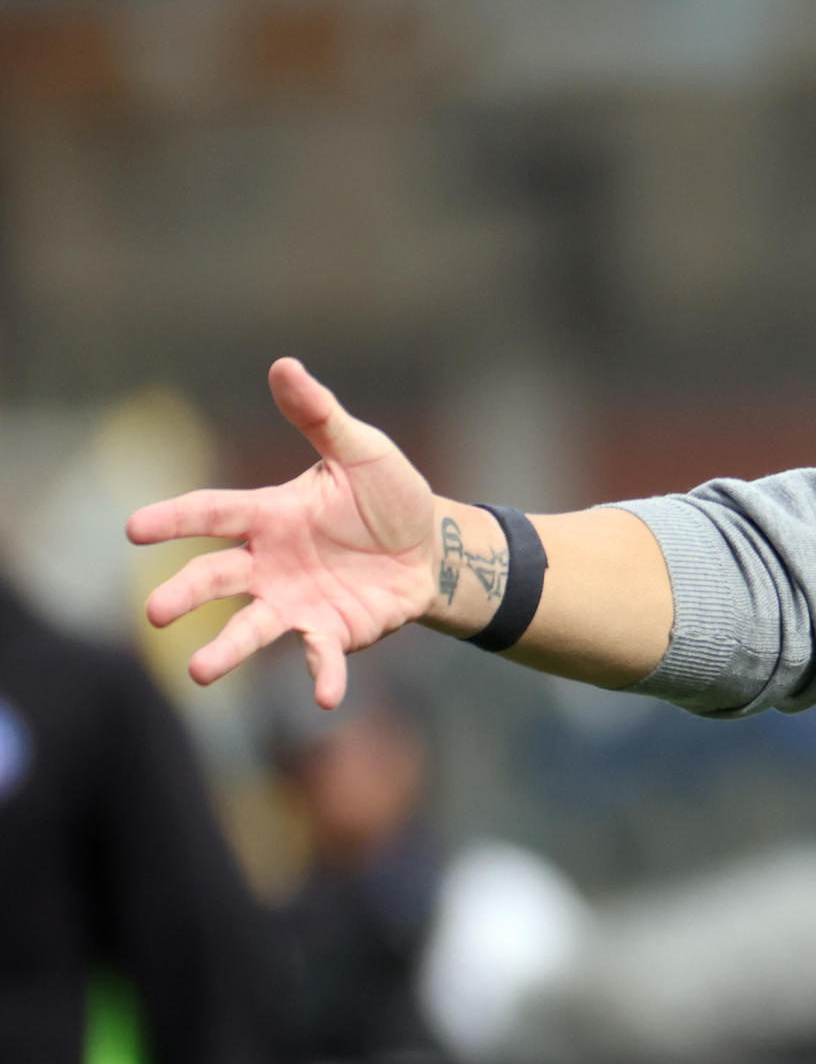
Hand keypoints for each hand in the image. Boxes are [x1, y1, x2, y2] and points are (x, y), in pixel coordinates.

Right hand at [126, 358, 446, 705]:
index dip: (174, 520)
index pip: (212, 514)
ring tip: (200, 672)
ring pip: (252, 626)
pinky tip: (323, 699)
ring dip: (227, 650)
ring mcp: (298, 602)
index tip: (133, 529)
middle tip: (154, 614)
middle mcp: (271, 562)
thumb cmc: (388, 495)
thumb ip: (319, 416)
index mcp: (270, 514)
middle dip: (186, 596)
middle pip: (217, 578)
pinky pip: (322, 657)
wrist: (433, 546)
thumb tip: (283, 364)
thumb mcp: (360, 450)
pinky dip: (322, 677)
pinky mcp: (333, 632)